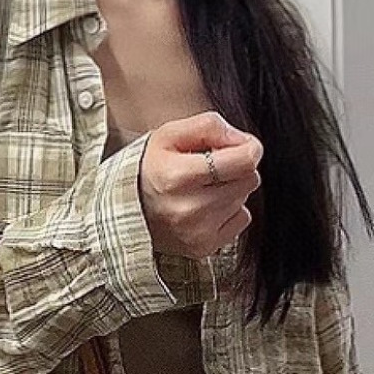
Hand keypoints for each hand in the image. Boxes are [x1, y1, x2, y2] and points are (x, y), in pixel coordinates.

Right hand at [139, 111, 262, 260]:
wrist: (124, 210)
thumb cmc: (148, 168)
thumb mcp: (169, 134)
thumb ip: (208, 126)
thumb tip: (241, 140)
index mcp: (178, 176)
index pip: (244, 161)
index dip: (249, 148)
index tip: (242, 146)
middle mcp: (190, 209)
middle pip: (249, 179)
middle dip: (237, 168)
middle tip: (212, 167)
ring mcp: (198, 232)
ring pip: (245, 199)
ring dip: (231, 189)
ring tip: (202, 187)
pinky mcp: (204, 247)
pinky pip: (241, 220)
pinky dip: (229, 211)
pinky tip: (205, 207)